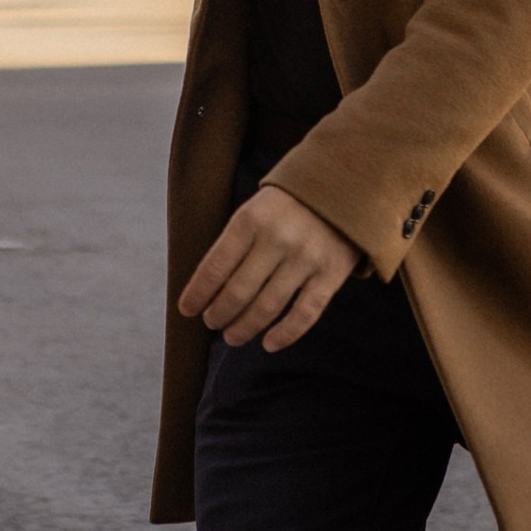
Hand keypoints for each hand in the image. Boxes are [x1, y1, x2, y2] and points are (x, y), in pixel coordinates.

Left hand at [178, 187, 363, 350]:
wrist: (344, 186)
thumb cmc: (286, 205)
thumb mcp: (254, 209)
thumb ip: (234, 243)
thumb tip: (207, 289)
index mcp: (251, 219)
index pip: (215, 266)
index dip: (197, 293)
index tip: (187, 309)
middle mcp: (278, 239)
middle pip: (238, 291)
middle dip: (219, 314)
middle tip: (212, 322)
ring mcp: (307, 258)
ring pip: (268, 307)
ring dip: (244, 328)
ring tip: (232, 336)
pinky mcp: (331, 274)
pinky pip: (305, 314)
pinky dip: (285, 334)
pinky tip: (268, 344)